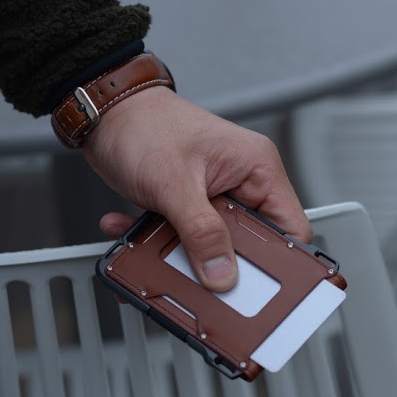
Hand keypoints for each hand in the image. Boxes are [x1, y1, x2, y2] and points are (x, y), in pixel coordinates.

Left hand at [81, 87, 311, 290]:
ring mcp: (214, 196)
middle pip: (250, 244)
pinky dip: (158, 243)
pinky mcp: (189, 206)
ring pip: (214, 247)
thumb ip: (201, 232)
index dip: (279, 260)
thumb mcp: (174, 183)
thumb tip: (221, 273)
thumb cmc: (143, 124)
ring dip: (182, 255)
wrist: (106, 113)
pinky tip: (135, 232)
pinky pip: (184, 239)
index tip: (258, 283)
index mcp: (256, 168)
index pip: (290, 227)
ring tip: (157, 251)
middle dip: (221, 263)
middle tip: (200, 275)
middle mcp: (241, 183)